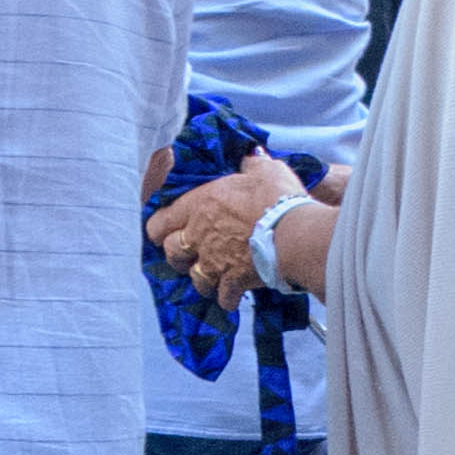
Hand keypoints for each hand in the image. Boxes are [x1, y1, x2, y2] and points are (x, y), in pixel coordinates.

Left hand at [143, 154, 302, 306]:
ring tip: (213, 276)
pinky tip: (233, 295)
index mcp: (200, 206)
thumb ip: (252, 164)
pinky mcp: (232, 282)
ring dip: (202, 278)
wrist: (295, 235)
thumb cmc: (277, 199)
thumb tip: (250, 157)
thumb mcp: (265, 170)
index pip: (159, 222)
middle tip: (189, 253)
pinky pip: (223, 297)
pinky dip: (226, 297)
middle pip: (171, 252)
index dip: (159, 227)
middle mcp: (199, 236)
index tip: (165, 229)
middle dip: (178, 254)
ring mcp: (214, 262)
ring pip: (193, 278)